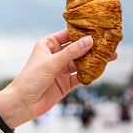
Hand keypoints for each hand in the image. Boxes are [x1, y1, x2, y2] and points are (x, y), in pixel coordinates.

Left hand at [0, 29, 117, 128]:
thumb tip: (90, 40)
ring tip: (111, 56)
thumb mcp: (51, 63)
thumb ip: (71, 52)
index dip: (83, 31)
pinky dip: (90, 74)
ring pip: (82, 62)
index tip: (98, 27)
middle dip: (93, 46)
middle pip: (78, 48)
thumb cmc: (30, 79)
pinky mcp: (66, 82)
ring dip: (94, 60)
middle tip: (109, 43)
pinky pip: (82, 76)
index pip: (69, 34)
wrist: (22, 104)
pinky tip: (101, 70)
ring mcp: (62, 69)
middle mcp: (56, 55)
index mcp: (49, 44)